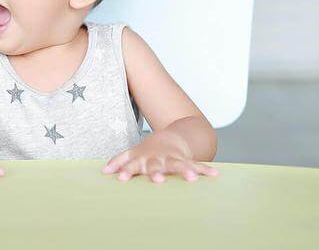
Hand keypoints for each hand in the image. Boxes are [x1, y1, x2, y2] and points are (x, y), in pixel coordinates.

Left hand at [103, 134, 218, 183]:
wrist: (169, 138)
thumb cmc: (148, 151)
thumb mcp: (132, 154)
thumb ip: (119, 161)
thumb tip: (104, 172)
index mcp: (143, 159)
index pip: (133, 165)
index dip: (126, 171)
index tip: (120, 178)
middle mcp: (158, 159)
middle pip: (156, 166)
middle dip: (155, 173)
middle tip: (157, 180)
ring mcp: (173, 159)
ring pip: (179, 165)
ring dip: (185, 171)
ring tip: (192, 178)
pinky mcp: (187, 161)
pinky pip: (197, 165)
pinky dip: (205, 170)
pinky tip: (215, 174)